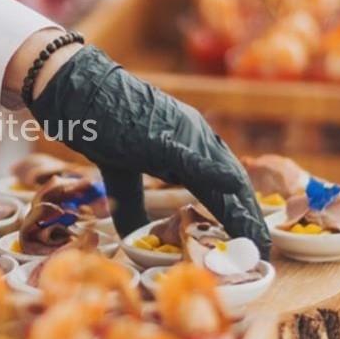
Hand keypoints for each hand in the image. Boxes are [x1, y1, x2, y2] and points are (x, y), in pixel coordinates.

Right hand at [27, 45, 270, 256]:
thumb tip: (134, 236)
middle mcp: (195, 134)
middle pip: (232, 181)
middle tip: (260, 248)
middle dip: (248, 217)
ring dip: (240, 208)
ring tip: (253, 238)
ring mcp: (182, 133)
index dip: (239, 211)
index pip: (224, 180)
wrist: (79, 90)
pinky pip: (195, 160)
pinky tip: (233, 190)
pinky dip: (216, 175)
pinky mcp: (164, 136)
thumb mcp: (121, 173)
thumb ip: (132, 203)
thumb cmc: (98, 126)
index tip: (250, 239)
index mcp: (189, 141)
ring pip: (222, 174)